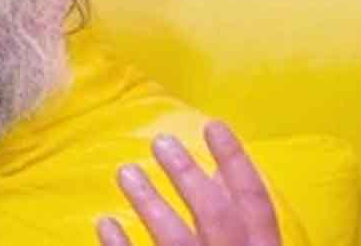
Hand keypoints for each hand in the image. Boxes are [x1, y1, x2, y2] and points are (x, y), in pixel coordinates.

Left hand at [96, 121, 279, 245]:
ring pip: (177, 241)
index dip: (237, 162)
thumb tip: (213, 175)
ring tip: (126, 172)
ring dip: (150, 203)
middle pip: (216, 216)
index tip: (214, 126)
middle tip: (161, 142)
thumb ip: (242, 226)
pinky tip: (104, 223)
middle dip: (188, 175)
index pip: (256, 203)